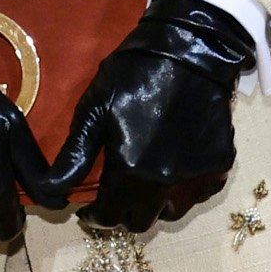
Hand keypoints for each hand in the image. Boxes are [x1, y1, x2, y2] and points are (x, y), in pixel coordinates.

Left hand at [47, 0, 252, 231]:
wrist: (189, 49)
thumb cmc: (133, 75)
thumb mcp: (94, 111)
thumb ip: (73, 156)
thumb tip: (49, 190)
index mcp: (132, 171)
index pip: (110, 217)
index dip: (95, 217)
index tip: (88, 207)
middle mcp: (167, 183)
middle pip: (142, 222)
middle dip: (124, 213)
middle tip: (115, 194)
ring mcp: (198, 175)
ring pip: (173, 212)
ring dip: (155, 205)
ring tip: (144, 181)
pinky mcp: (221, 164)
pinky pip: (200, 193)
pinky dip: (184, 189)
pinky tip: (173, 168)